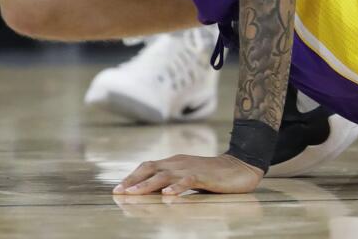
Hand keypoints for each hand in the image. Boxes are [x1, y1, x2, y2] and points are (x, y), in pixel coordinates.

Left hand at [113, 154, 263, 195]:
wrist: (239, 167)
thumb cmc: (213, 174)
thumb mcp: (188, 177)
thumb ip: (172, 181)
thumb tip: (153, 192)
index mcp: (173, 162)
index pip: (147, 167)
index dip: (132, 177)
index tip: (118, 189)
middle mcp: (178, 163)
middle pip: (150, 168)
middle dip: (132, 180)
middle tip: (118, 192)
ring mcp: (190, 168)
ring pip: (164, 175)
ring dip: (147, 185)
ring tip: (134, 194)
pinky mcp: (204, 175)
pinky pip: (187, 181)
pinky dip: (176, 187)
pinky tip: (167, 195)